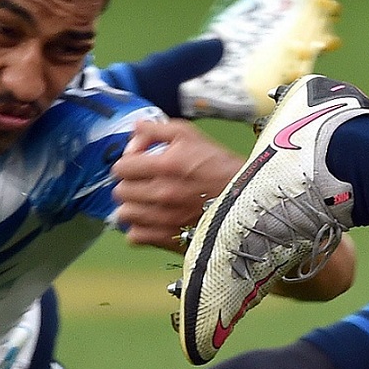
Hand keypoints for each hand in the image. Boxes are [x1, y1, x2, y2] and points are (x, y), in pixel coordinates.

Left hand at [111, 118, 242, 251]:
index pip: (121, 167)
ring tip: (147, 202)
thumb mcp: (191, 134)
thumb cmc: (221, 166)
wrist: (247, 196)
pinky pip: (135, 236)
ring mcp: (163, 218)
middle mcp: (162, 193)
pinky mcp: (169, 238)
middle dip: (130, 184)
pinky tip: (152, 220)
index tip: (138, 164)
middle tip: (144, 182)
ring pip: (124, 214)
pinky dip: (140, 229)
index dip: (128, 163)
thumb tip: (134, 132)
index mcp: (165, 165)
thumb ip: (156, 130)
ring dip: (133, 207)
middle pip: (120, 191)